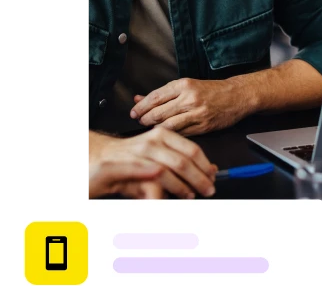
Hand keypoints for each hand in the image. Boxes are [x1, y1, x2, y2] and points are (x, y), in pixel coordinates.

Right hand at [89, 127, 217, 197]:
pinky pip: (140, 178)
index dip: (204, 166)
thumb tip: (203, 176)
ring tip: (188, 196)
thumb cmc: (125, 160)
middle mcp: (151, 142)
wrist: (93, 157)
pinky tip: (163, 198)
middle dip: (198, 178)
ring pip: (165, 171)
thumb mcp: (154, 161)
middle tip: (207, 191)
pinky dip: (156, 190)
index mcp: (162, 136)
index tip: (213, 178)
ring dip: (180, 187)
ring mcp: (136, 153)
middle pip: (182, 161)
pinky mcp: (119, 166)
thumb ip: (176, 167)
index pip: (191, 149)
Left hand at [130, 77, 248, 135]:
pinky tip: (165, 135)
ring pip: (167, 125)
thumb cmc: (211, 90)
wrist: (237, 95)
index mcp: (184, 85)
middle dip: (145, 120)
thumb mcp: (188, 85)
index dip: (141, 107)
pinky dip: (170, 135)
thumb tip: (138, 99)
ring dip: (155, 129)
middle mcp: (190, 98)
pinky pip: (180, 134)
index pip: (155, 97)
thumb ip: (164, 94)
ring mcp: (197, 113)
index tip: (133, 112)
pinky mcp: (203, 127)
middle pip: (158, 113)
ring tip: (149, 130)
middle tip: (139, 122)